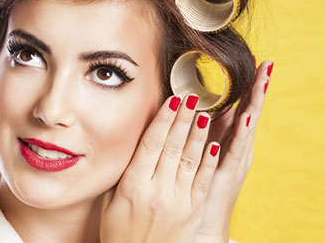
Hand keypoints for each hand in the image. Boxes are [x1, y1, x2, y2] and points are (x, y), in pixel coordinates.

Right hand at [99, 93, 220, 242]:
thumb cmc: (118, 231)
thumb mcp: (110, 200)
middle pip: (173, 147)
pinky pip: (202, 181)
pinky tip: (214, 144)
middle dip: (183, 119)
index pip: (152, 144)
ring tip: (206, 112)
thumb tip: (135, 141)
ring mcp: (177, 202)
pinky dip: (209, 162)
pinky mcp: (191, 212)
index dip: (163, 120)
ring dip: (199, 134)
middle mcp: (157, 191)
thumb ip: (123, 172)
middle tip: (192, 96)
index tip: (171, 100)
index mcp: (133, 186)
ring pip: (191, 160)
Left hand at [194, 60, 272, 241]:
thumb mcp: (195, 151)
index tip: (254, 62)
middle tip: (266, 64)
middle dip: (258, 88)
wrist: (199, 223)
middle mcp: (236, 148)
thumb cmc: (194, 185)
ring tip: (263, 80)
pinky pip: (235, 150)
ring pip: (248, 127)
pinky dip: (242, 133)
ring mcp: (235, 160)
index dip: (247, 85)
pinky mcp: (228, 174)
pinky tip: (246, 118)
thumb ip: (195, 129)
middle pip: (249, 112)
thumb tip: (189, 102)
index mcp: (227, 139)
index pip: (240, 106)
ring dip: (255, 103)